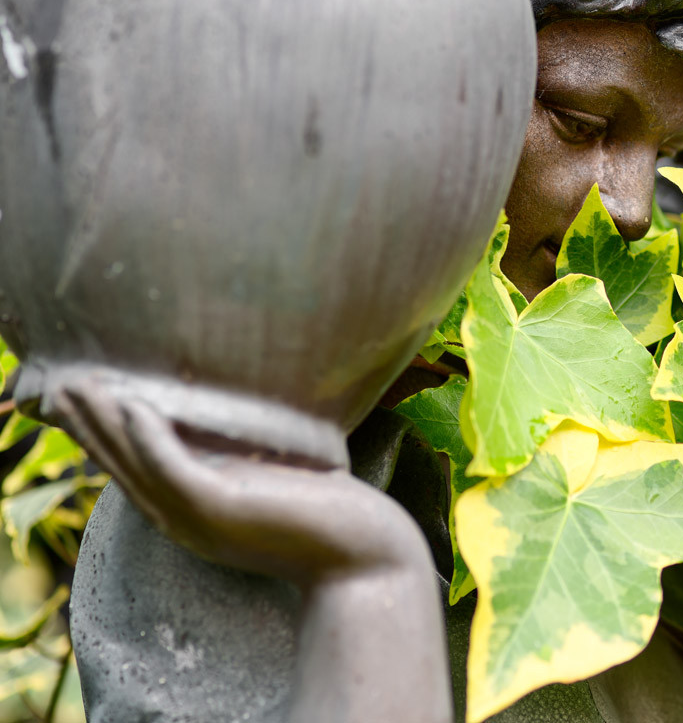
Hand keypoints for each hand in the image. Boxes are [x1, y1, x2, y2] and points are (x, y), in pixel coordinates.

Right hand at [54, 380, 429, 585]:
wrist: (367, 556)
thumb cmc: (334, 516)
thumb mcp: (275, 481)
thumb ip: (248, 459)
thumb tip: (242, 422)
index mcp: (195, 512)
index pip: (137, 470)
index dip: (107, 435)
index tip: (84, 396)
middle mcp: (187, 519)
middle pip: (123, 467)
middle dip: (89, 425)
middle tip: (58, 383)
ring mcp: (200, 517)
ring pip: (136, 465)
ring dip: (104, 423)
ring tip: (76, 385)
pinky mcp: (222, 508)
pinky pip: (173, 468)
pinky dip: (150, 436)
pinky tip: (133, 404)